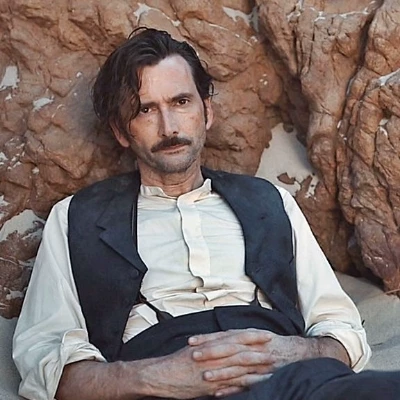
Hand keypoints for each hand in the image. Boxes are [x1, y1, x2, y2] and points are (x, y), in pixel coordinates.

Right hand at [141, 339, 269, 398]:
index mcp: (210, 344)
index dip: (251, 335)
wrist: (162, 376)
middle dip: (259, 348)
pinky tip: (258, 381)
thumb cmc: (176, 362)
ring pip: (240, 366)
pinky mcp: (212, 385)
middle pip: (241, 350)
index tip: (265, 333)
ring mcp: (213, 370)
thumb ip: (211, 345)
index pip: (235, 337)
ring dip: (258, 364)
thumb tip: (224, 342)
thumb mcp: (194, 348)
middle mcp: (213, 356)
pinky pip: (233, 383)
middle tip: (275, 347)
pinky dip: (247, 382)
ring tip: (273, 364)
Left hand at [187, 329, 310, 396]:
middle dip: (210, 352)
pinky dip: (233, 388)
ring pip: (237, 367)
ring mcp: (259, 363)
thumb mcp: (256, 335)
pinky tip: (219, 393)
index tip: (191, 340)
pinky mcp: (265, 377)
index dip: (208, 337)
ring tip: (204, 376)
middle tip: (193, 355)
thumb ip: (238, 336)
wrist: (300, 353)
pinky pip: (247, 384)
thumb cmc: (274, 344)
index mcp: (248, 335)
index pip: (224, 335)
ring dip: (220, 372)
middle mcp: (253, 347)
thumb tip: (219, 336)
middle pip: (229, 349)